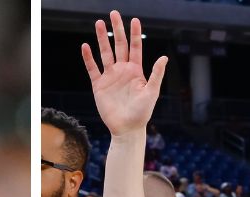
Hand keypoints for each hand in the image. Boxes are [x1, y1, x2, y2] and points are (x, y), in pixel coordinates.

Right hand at [80, 11, 167, 137]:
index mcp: (136, 71)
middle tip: (113, 13)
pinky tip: (85, 46)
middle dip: (117, 29)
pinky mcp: (99, 85)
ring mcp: (110, 77)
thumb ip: (156, 74)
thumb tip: (164, 57)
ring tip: (99, 23)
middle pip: (119, 45)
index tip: (134, 20)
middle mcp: (123, 70)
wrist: (127, 129)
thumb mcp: (152, 92)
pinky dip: (88, 58)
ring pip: (105, 53)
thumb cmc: (142, 113)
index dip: (135, 34)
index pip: (135, 47)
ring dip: (102, 38)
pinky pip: (93, 69)